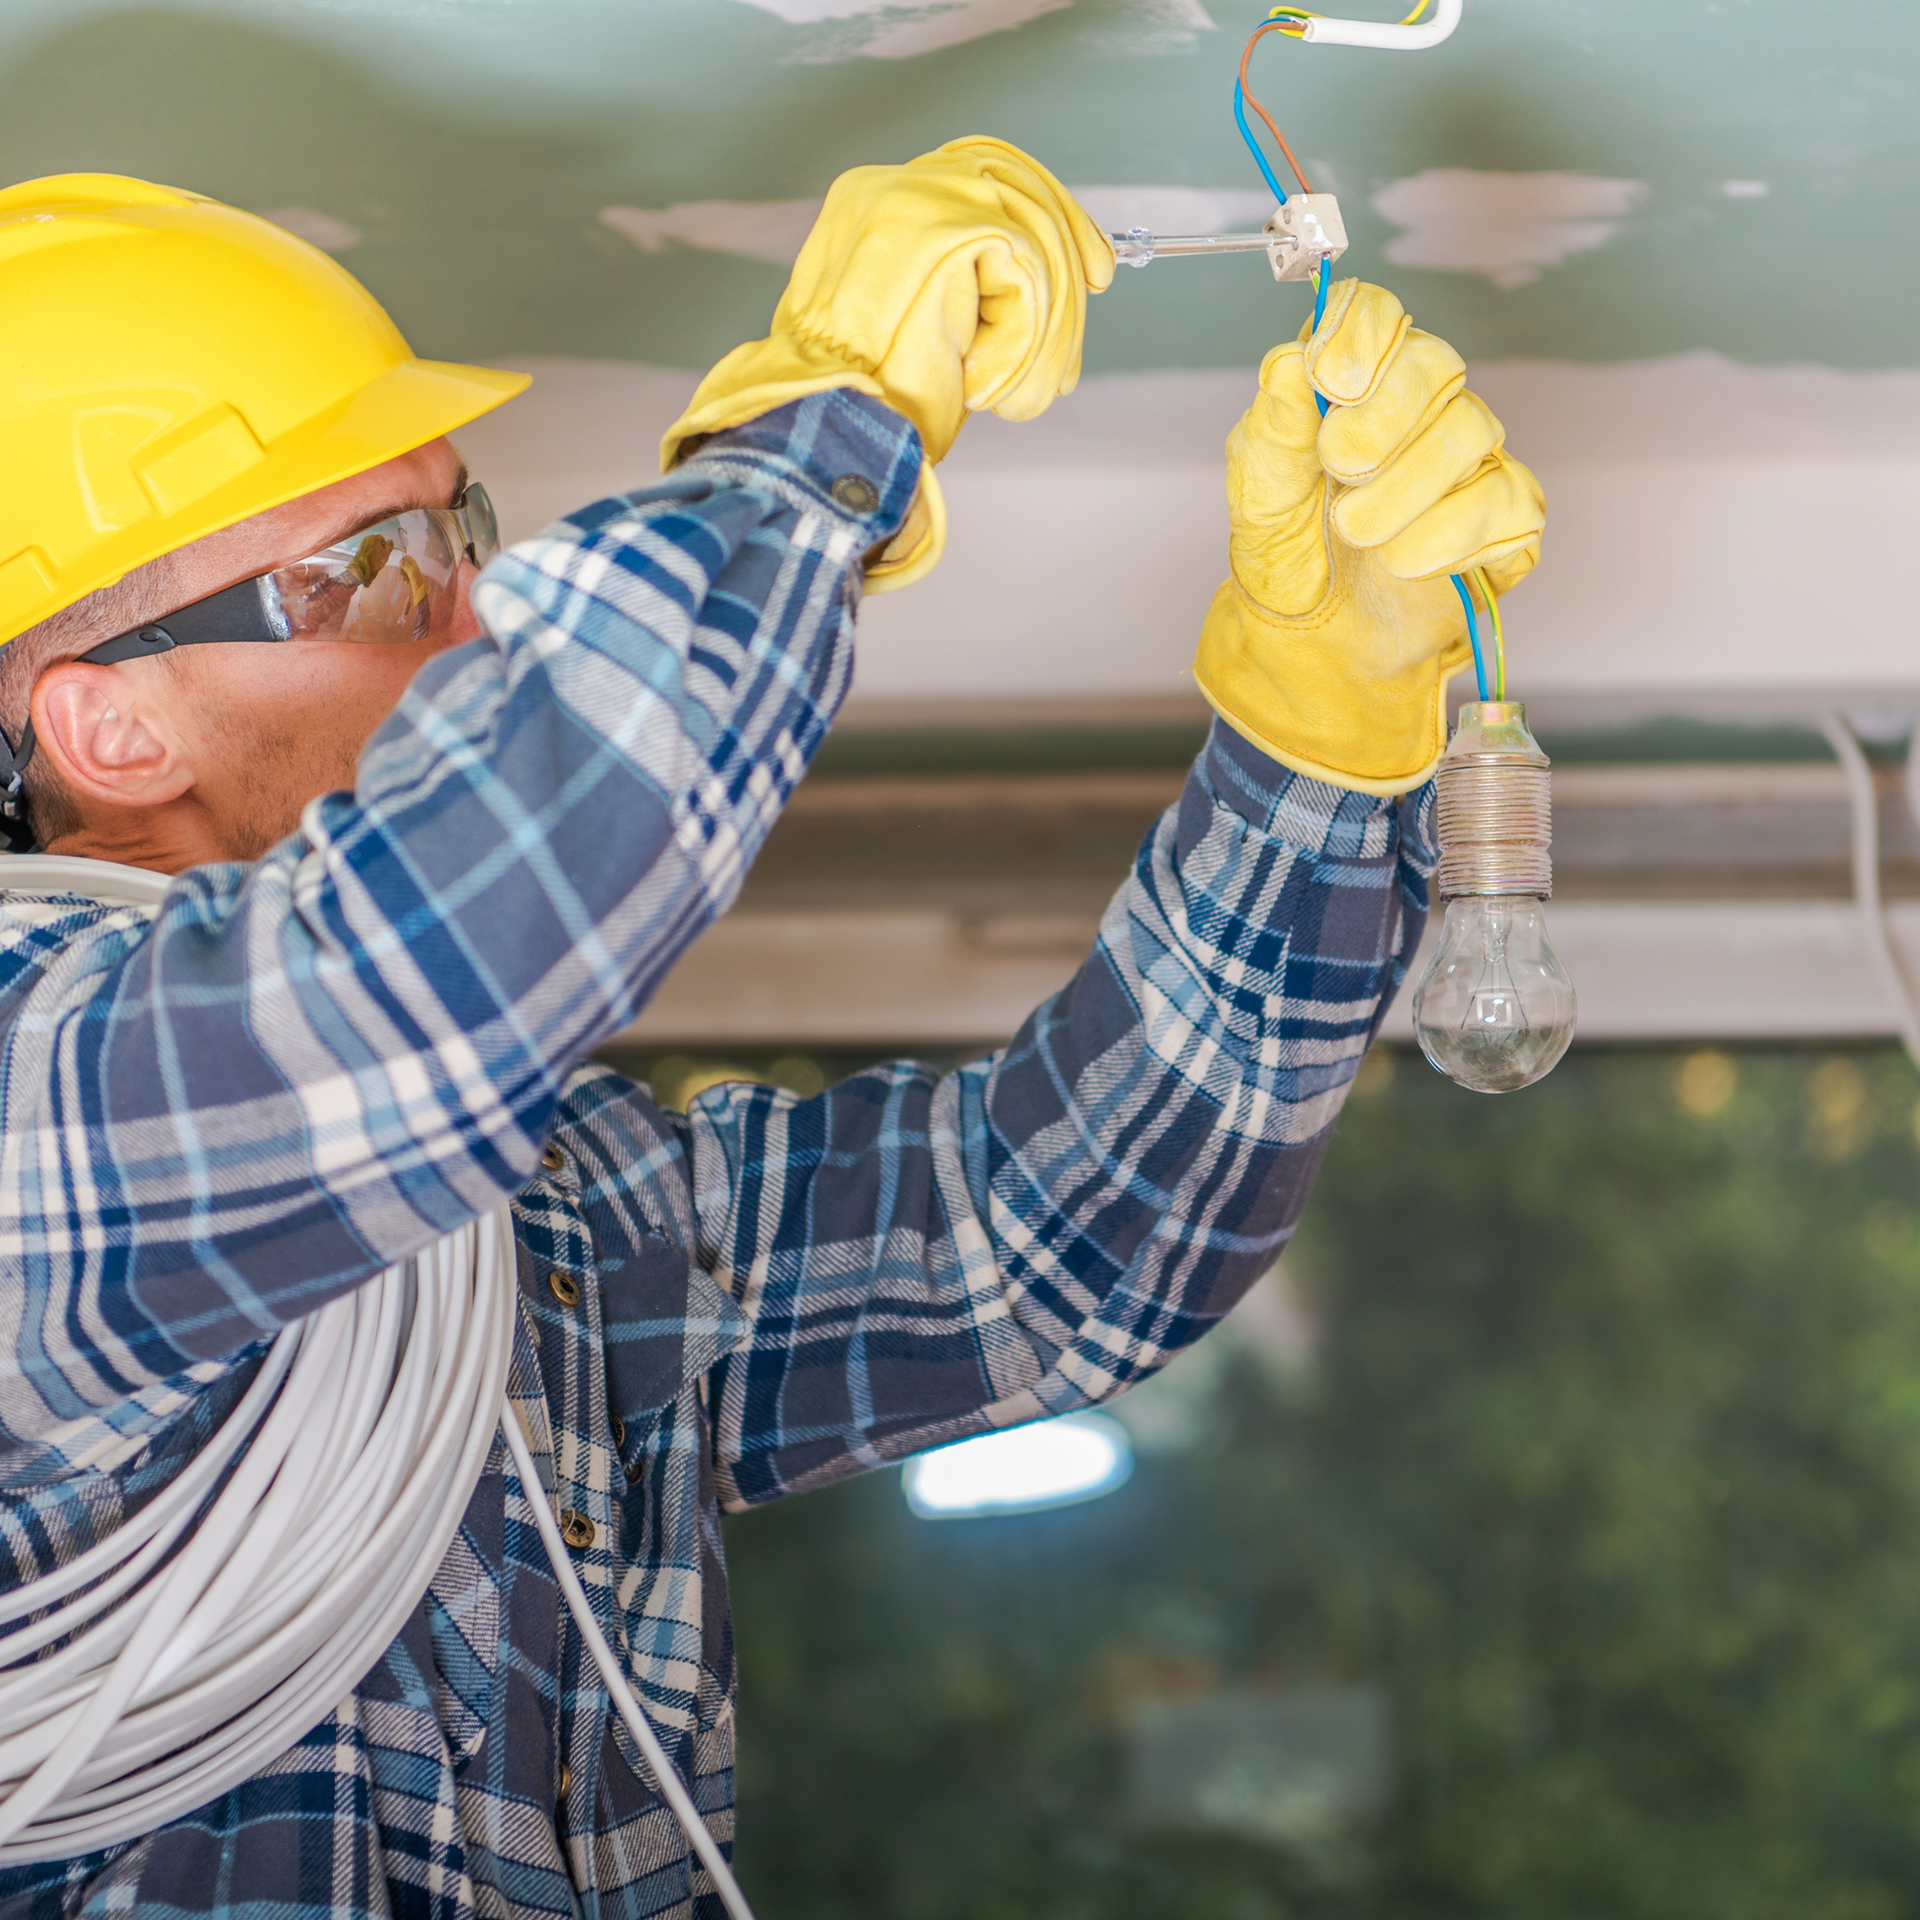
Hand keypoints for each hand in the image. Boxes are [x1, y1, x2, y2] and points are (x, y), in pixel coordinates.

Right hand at [660, 137, 1113, 588]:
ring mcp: (918, 200)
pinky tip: (984, 380)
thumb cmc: (859, 401)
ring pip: (1033, 235)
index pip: (980, 171)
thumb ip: (957, 285)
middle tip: (1098, 289)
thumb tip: (1031, 283)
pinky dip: (1022, 339)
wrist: (827, 430)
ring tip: (1019, 392)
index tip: (1090, 261)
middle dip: (1069, 244)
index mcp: (874, 202)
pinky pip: (1027, 273)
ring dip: (1045, 325)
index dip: (1046, 208)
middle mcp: (893, 186)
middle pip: (1017, 184)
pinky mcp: (946, 230)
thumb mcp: (912, 324)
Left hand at [1193, 280, 1544, 792]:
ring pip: (1470, 433)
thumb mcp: (1259, 492)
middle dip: (1383, 418)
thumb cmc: (1292, 550)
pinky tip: (1405, 560)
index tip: (1330, 383)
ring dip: (1405, 489)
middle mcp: (1423, 408)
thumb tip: (1288, 362)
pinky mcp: (1506, 517)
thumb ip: (1273, 428)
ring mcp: (1470, 459)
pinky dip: (1450, 535)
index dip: (1359, 337)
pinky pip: (1506, 502)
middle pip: (1435, 364)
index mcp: (1357, 384)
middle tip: (1340, 469)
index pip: (1375, 317)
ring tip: (1357, 534)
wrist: (1318, 638)